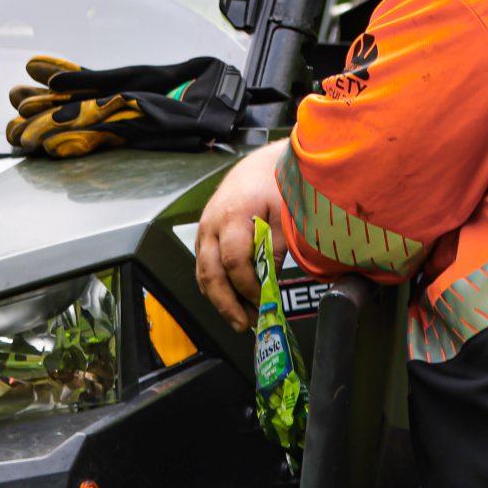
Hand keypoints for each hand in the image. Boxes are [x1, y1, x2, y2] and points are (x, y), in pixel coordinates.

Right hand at [194, 142, 289, 332]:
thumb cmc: (276, 185)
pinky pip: (204, 266)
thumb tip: (270, 284)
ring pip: (203, 273)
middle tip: (243, 323)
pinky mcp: (205, 235)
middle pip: (211, 272)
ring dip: (220, 299)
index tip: (265, 302)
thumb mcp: (285, 216)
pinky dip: (216, 286)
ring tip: (240, 318)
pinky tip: (232, 299)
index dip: (248, 287)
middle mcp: (211, 224)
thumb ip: (276, 250)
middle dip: (226, 303)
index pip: (234, 262)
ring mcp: (204, 229)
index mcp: (233, 215)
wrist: (260, 164)